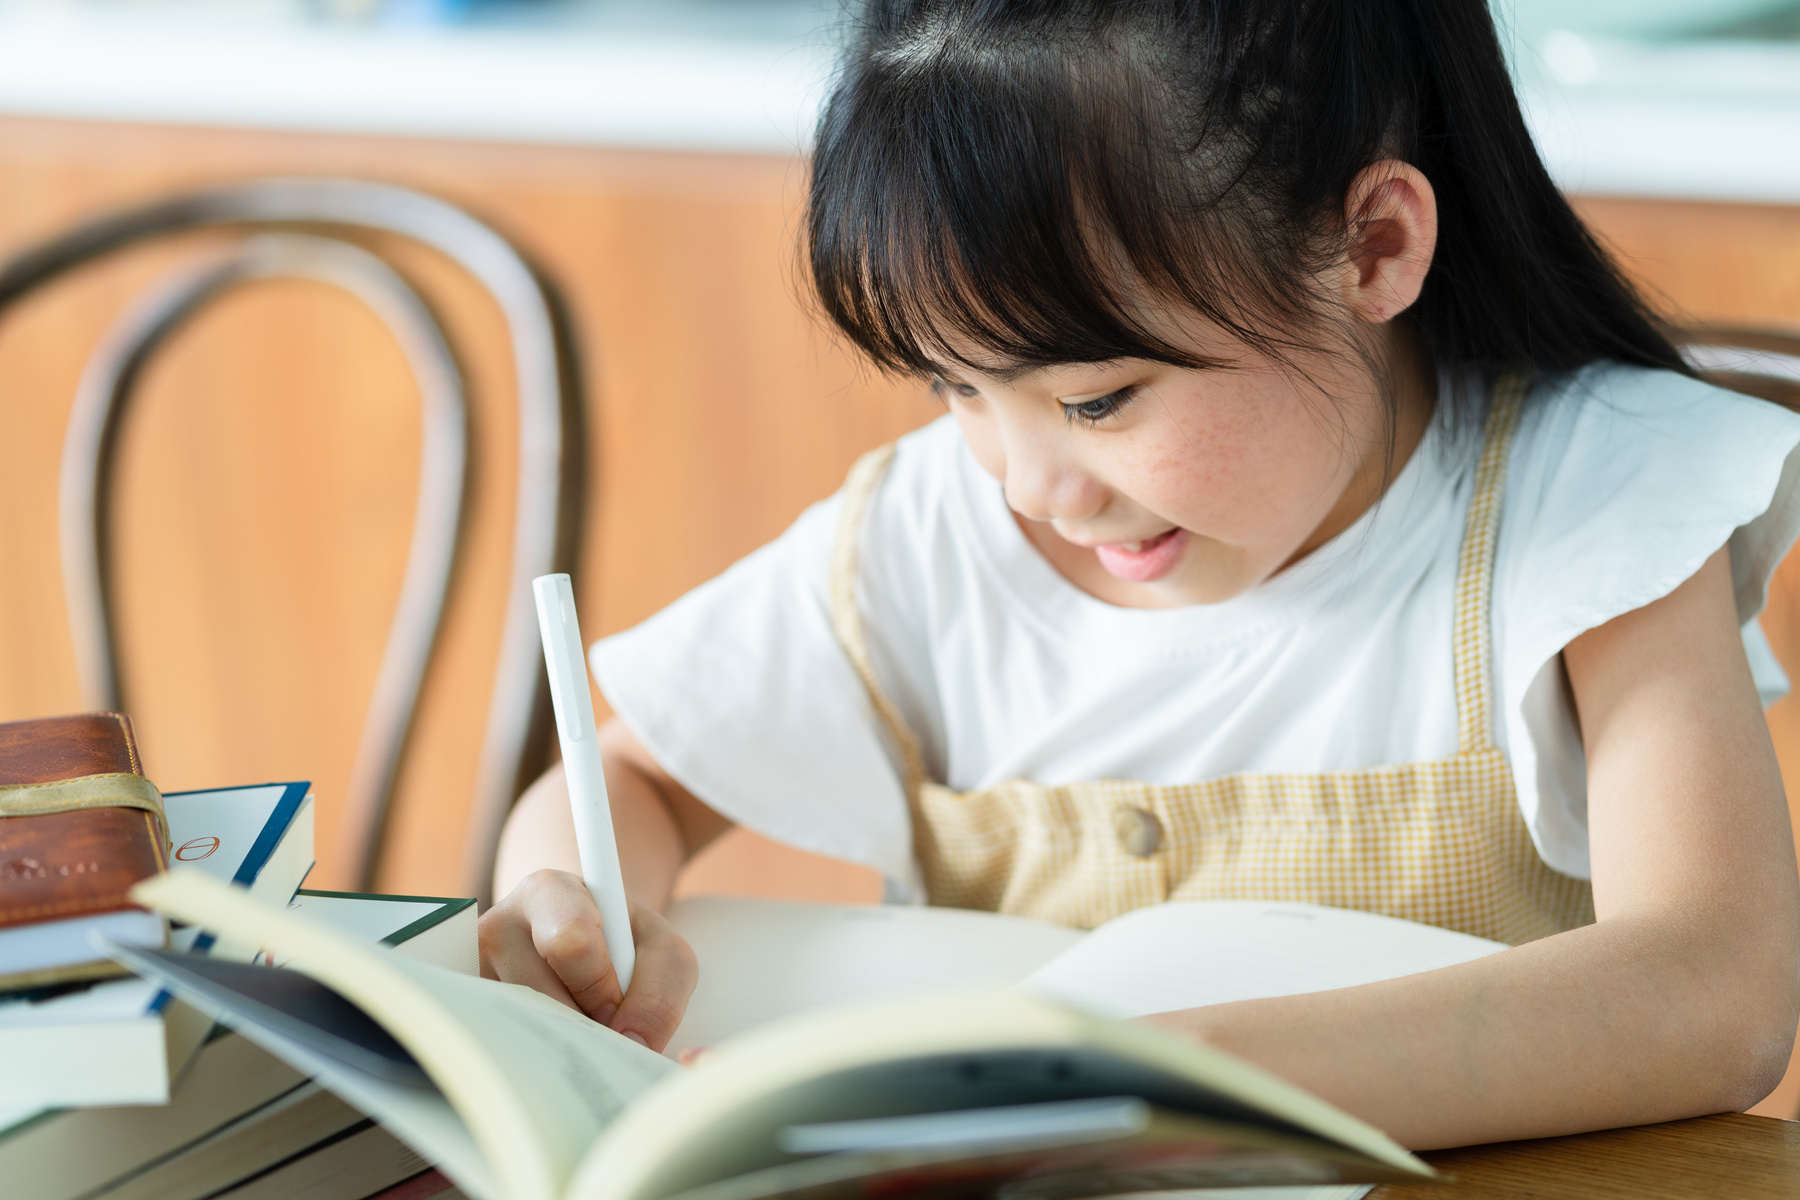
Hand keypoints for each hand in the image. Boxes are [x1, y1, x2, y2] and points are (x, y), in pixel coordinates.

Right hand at [478, 868, 697, 1051]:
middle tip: (606, 1023)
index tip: (616, 1000)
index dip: (600, 984)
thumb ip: (662, 990)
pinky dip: (544, 1060)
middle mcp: (498, 925)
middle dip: (586, 1024)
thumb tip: (633, 1044)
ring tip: (585, 1026)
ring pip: (523, 1030)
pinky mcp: (467, 1013)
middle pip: (542, 997)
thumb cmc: (626, 944)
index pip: (569, 941)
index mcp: (548, 891)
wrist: (588, 946)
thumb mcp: (663, 951)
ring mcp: (474, 972)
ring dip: (568, 1043)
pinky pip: (505, 1051)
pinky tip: (561, 1044)